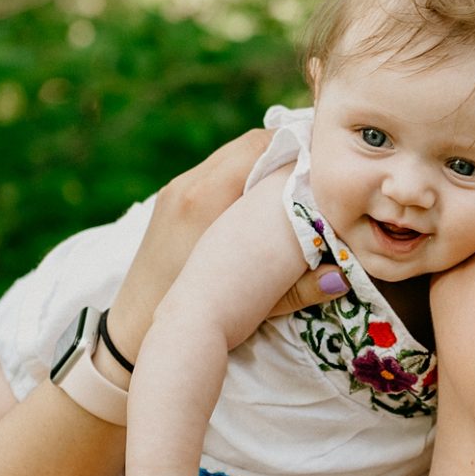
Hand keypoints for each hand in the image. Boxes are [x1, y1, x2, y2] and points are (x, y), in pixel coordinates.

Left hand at [105, 131, 348, 378]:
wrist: (131, 331)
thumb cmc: (192, 319)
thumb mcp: (250, 304)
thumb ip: (298, 289)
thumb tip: (344, 276)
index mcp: (206, 199)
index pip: (262, 145)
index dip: (299, 147)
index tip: (327, 161)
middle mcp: (189, 185)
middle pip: (248, 143)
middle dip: (286, 151)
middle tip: (317, 169)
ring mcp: (176, 189)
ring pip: (232, 156)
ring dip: (264, 162)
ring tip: (294, 182)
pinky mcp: (171, 199)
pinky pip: (215, 171)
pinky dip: (242, 175)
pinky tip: (260, 199)